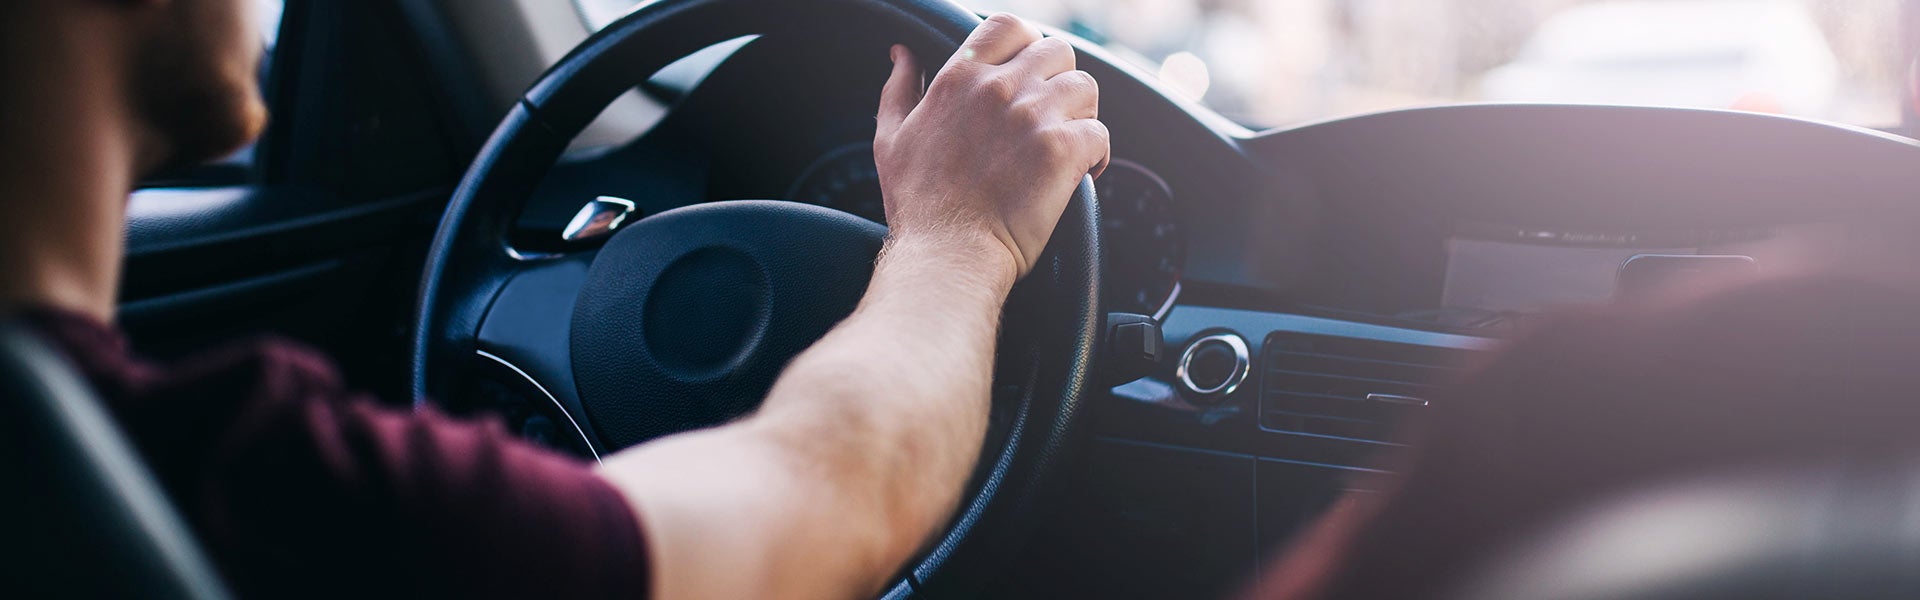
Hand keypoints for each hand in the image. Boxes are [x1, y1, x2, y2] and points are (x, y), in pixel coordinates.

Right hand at [873, 13, 1109, 277]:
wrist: (948, 254)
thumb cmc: (918, 205)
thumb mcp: (891, 137)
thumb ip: (899, 88)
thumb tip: (902, 54)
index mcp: (960, 78)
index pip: (1009, 26)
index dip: (1027, 42)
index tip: (1029, 69)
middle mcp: (999, 89)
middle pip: (1057, 51)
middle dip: (1059, 79)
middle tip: (1051, 114)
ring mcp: (1034, 117)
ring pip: (1085, 86)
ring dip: (1081, 113)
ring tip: (1067, 142)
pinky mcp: (1062, 151)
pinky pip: (1100, 132)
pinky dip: (1097, 153)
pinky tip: (1082, 172)